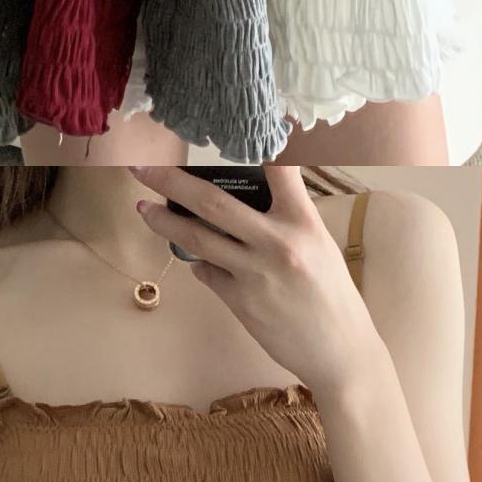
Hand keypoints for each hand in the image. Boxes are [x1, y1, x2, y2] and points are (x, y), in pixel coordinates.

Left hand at [129, 160, 381, 402]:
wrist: (339, 351)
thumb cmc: (333, 296)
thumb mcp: (320, 246)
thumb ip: (285, 222)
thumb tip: (242, 205)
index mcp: (304, 223)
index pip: (280, 171)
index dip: (257, 146)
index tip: (230, 131)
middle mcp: (277, 244)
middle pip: (213, 202)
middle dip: (171, 181)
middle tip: (142, 166)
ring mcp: (255, 274)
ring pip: (197, 239)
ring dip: (164, 222)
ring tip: (144, 208)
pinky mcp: (240, 302)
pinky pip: (207, 273)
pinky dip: (199, 263)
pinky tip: (198, 261)